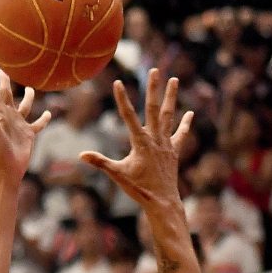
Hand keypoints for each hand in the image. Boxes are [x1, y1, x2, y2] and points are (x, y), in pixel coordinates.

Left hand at [0, 68, 50, 179]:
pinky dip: (44, 119)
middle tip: (3, 71)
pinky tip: (48, 114)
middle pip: (7, 95)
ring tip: (30, 89)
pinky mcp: (28, 134)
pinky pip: (38, 124)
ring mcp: (19, 125)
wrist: (7, 168)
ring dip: (28, 98)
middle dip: (5, 83)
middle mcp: (8, 116)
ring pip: (25, 107)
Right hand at [80, 69, 192, 208]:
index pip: (128, 116)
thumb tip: (81, 155)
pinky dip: (185, 124)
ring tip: (174, 79)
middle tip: (154, 70)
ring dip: (171, 97)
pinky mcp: (174, 151)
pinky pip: (180, 134)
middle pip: (154, 109)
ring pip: (169, 116)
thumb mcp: (117, 175)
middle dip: (153, 89)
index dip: (122, 99)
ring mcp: (166, 144)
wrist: (162, 202)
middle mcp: (155, 139)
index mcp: (140, 143)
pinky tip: (190, 113)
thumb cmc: (139, 189)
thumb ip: (100, 162)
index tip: (118, 82)